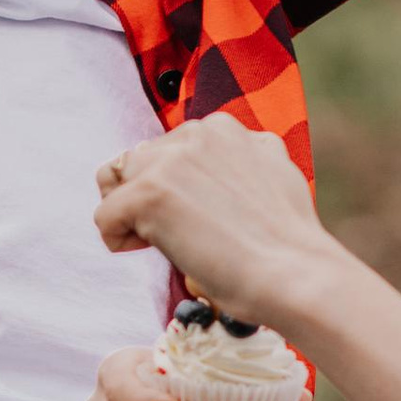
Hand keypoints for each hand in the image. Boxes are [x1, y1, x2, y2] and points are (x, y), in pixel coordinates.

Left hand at [95, 120, 338, 332]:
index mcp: (225, 127)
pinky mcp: (150, 193)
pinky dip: (118, 240)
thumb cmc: (288, 243)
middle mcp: (197, 133)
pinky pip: (105, 216)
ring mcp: (171, 161)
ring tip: (162, 243)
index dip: (175, 185)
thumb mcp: (271, 175)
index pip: (171, 147)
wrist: (296, 273)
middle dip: (148, 195)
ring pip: (117, 181)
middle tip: (178, 233)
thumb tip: (216, 173)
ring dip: (130, 213)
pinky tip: (151, 253)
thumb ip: (238, 161)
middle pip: (139, 160)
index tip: (197, 216)